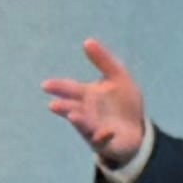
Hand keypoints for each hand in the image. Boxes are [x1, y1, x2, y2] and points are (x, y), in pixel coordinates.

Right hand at [40, 39, 148, 165]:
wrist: (136, 129)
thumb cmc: (123, 103)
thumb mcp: (118, 77)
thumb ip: (103, 60)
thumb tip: (87, 41)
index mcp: (86, 95)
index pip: (69, 89)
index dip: (58, 87)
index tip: (46, 85)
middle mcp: (85, 111)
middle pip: (72, 107)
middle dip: (63, 106)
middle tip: (53, 105)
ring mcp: (93, 128)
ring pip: (83, 124)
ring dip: (78, 120)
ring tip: (73, 116)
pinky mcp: (104, 141)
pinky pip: (102, 139)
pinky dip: (103, 136)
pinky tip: (106, 131)